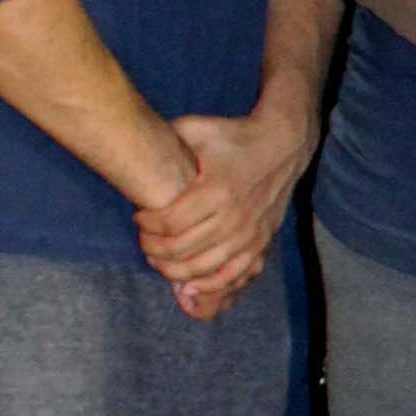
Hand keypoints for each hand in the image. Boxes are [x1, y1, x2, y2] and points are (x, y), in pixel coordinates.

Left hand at [135, 99, 313, 316]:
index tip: (138, 217)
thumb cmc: (234, 136)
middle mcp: (234, 215)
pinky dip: (208, 285)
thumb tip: (132, 142)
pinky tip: (188, 286)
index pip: (170, 222)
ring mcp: (249, 233)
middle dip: (154, 249)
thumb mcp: (199, 129)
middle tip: (145, 240)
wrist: (283, 144)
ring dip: (174, 270)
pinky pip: (232, 275)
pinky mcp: (260, 242)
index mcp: (216, 189)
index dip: (147, 225)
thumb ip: (167, 138)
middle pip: (182, 248)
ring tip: (159, 260)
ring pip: (203, 267)